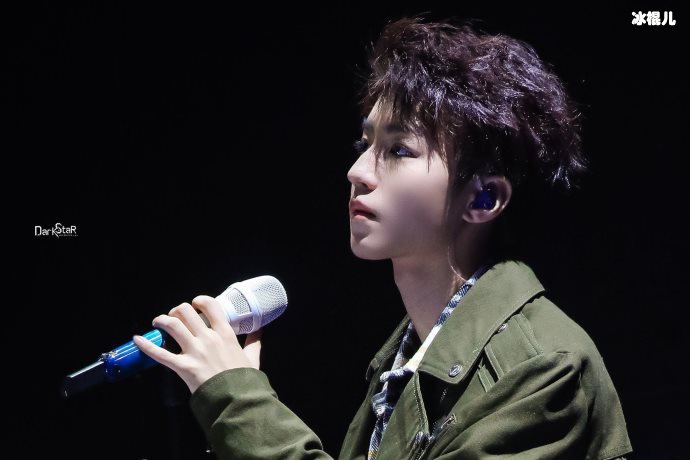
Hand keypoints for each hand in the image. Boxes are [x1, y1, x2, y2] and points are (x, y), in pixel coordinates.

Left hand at [133, 295, 262, 392]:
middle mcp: (208, 338)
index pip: (210, 306)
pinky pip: (160, 354)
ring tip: (157, 322)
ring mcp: (194, 351)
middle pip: (186, 312)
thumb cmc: (244, 380)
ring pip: (173, 325)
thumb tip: (258, 332)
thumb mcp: (253, 358)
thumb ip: (254, 343)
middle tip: (175, 316)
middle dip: (177, 311)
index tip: (195, 304)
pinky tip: (137, 339)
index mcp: (225, 334)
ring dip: (162, 320)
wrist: (237, 400)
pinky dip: (146, 345)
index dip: (200, 300)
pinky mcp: (182, 366)